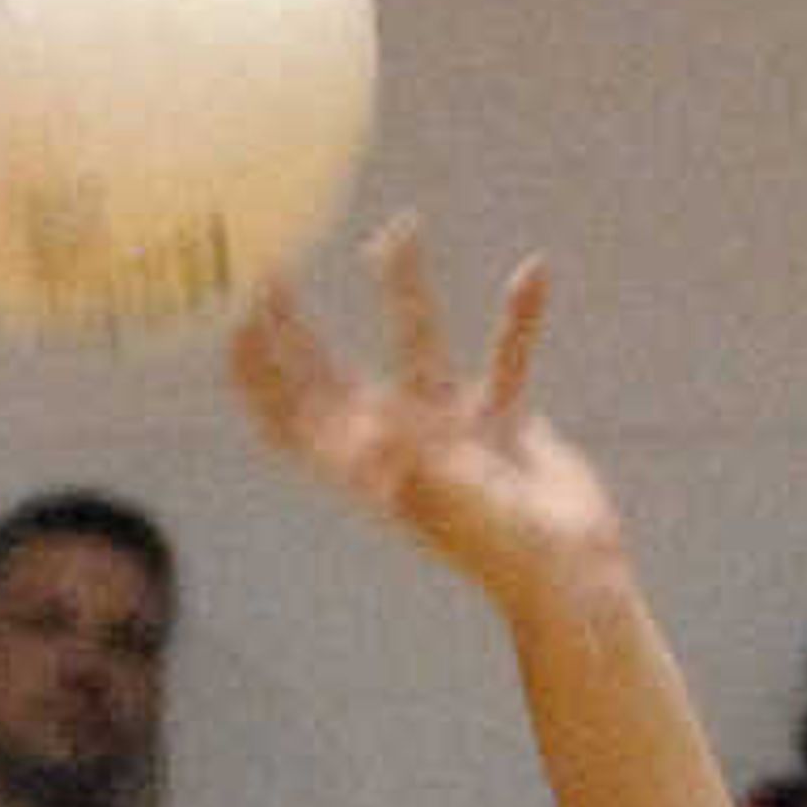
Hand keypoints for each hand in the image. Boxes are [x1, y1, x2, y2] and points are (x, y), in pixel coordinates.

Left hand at [228, 221, 625, 621]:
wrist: (573, 579)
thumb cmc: (508, 556)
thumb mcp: (452, 505)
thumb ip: (412, 462)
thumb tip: (374, 424)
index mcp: (367, 473)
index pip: (288, 422)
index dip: (254, 376)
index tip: (233, 316)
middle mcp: (397, 447)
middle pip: (330, 376)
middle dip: (296, 325)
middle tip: (274, 260)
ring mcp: (449, 434)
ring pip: (417, 348)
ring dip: (408, 289)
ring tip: (400, 227)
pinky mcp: (500, 425)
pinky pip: (506, 361)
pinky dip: (519, 320)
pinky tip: (535, 271)